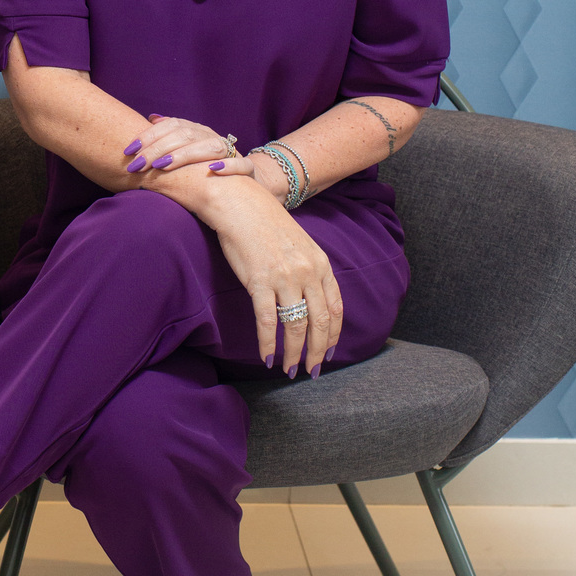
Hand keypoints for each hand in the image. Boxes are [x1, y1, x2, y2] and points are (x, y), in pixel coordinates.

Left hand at [122, 113, 256, 179]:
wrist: (245, 178)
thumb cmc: (206, 166)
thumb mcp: (188, 147)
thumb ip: (171, 134)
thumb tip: (151, 118)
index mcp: (197, 130)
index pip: (171, 125)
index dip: (149, 136)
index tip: (128, 150)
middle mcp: (212, 136)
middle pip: (185, 136)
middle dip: (158, 149)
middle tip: (138, 164)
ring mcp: (231, 151)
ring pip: (210, 147)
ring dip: (185, 155)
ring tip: (162, 166)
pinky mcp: (247, 169)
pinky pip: (241, 165)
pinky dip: (228, 166)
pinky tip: (212, 170)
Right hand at [202, 178, 343, 377]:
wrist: (241, 204)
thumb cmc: (267, 224)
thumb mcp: (300, 245)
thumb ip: (310, 271)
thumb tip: (312, 300)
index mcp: (321, 264)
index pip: (335, 308)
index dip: (333, 335)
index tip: (328, 352)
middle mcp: (308, 272)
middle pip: (319, 322)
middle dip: (316, 352)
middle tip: (312, 371)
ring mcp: (285, 278)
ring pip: (295, 326)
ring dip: (293, 353)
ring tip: (289, 369)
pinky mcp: (259, 282)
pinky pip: (267, 322)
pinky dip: (267, 343)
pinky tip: (267, 357)